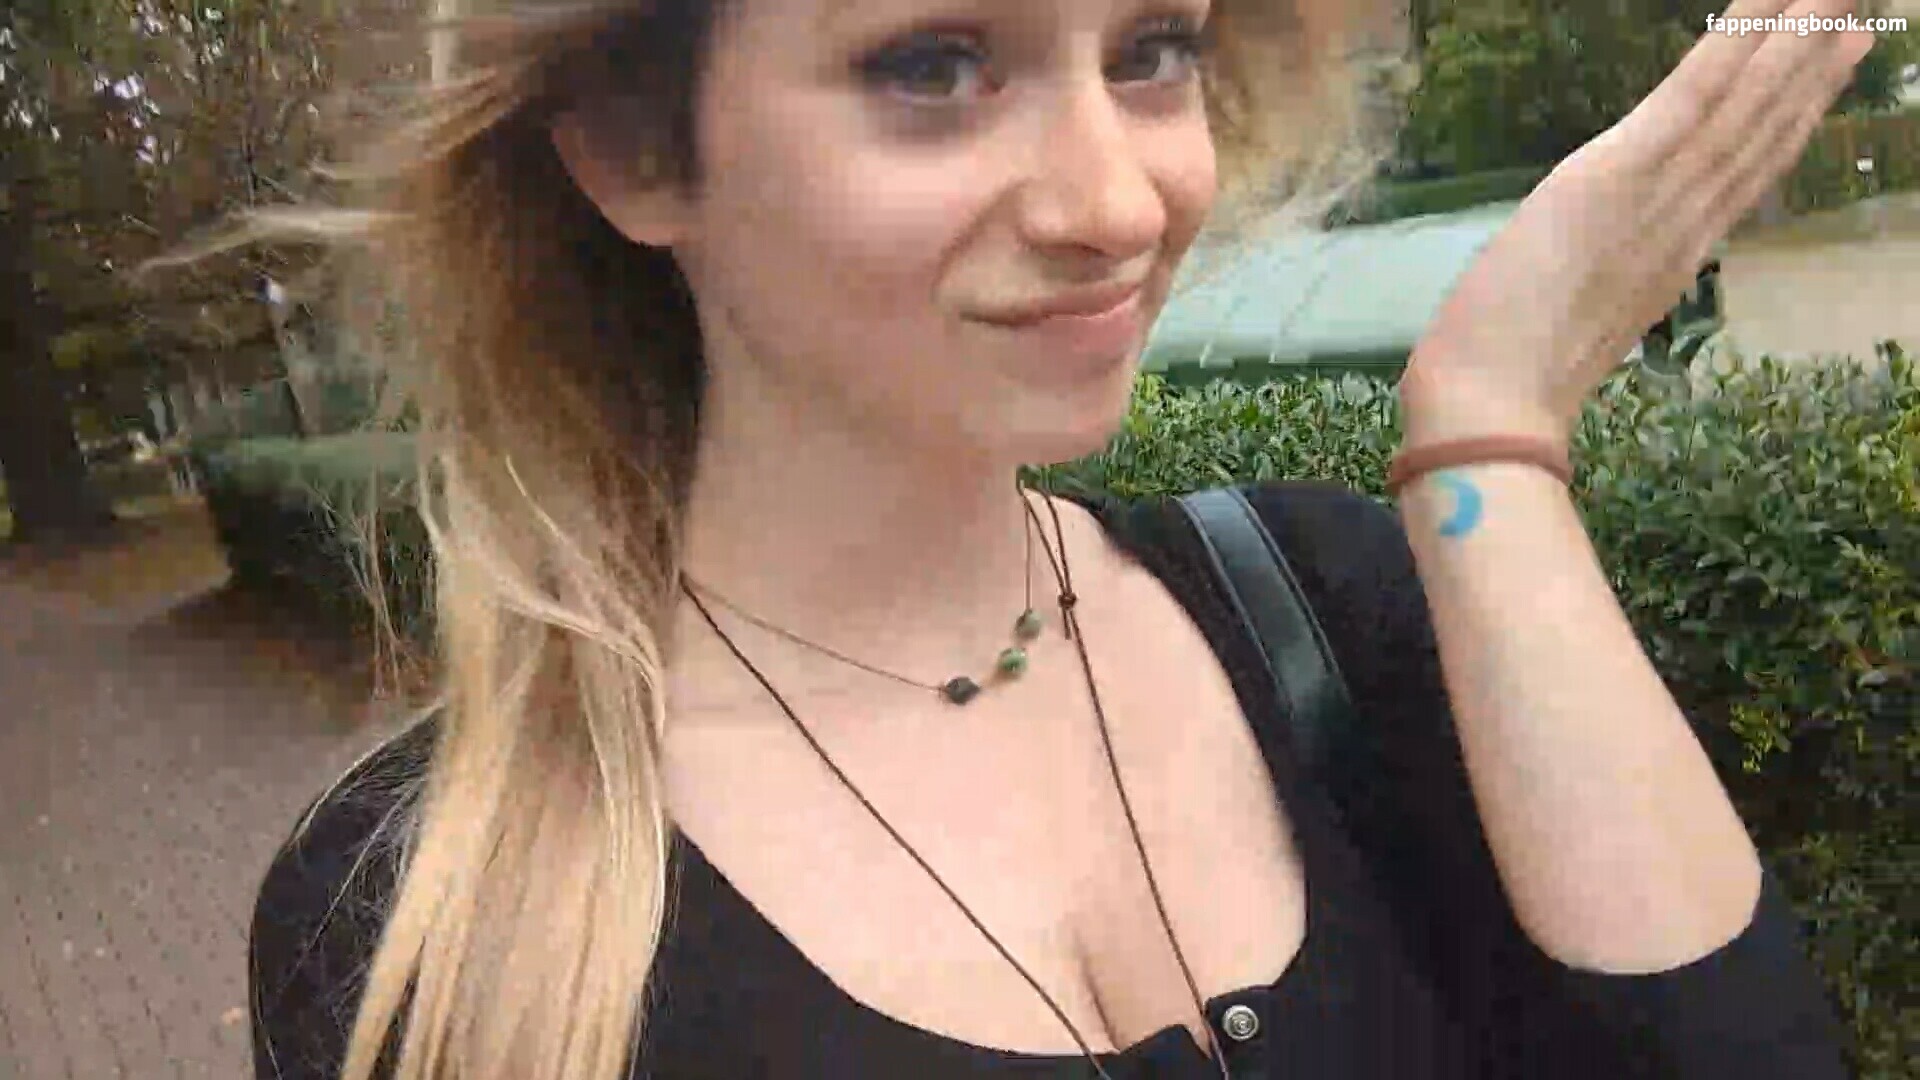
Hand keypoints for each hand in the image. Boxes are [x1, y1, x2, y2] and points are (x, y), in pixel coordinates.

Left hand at [1399, 0, 1874, 447]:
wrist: (1492, 398)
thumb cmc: (1505, 378)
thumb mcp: (1571, 324)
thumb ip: (1600, 286)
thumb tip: (1596, 268)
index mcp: (1673, 260)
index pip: (1744, 176)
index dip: (1792, 122)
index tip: (1830, 73)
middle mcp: (1684, 225)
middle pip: (1761, 134)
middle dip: (1811, 70)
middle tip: (1859, 15)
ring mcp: (1659, 198)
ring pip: (1742, 106)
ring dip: (1792, 41)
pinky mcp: (1617, 174)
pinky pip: (1688, 97)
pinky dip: (1731, 46)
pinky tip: (1769, 1)